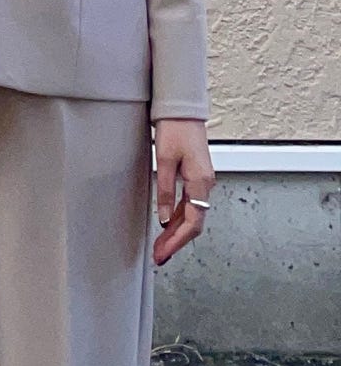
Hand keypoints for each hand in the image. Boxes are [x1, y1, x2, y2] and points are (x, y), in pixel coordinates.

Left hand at [152, 118, 215, 266]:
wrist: (182, 110)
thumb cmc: (174, 129)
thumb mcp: (164, 161)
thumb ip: (165, 191)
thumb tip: (163, 219)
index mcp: (201, 182)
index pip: (192, 222)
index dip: (177, 241)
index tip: (163, 253)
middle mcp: (205, 184)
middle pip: (193, 222)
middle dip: (176, 241)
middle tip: (159, 255)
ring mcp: (202, 181)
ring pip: (191, 214)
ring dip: (176, 231)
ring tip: (160, 245)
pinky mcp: (196, 176)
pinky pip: (189, 203)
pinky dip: (178, 217)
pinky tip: (167, 224)